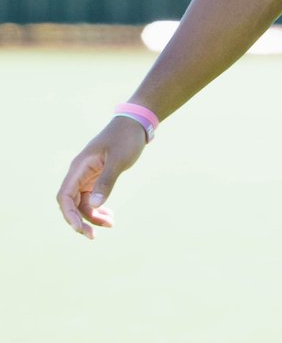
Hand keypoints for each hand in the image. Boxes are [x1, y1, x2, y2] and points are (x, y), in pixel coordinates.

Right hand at [56, 117, 147, 238]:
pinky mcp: (96, 177)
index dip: (69, 215)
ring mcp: (87, 176)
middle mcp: (79, 173)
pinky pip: (91, 198)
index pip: (65, 197)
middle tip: (93, 236)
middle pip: (71, 204)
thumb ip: (106, 182)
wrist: (136, 124)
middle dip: (80, 220)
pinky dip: (98, 209)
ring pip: (82, 203)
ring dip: (92, 216)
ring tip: (110, 224)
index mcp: (79, 168)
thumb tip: (93, 206)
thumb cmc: (126, 138)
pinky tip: (110, 217)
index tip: (81, 229)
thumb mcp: (118, 160)